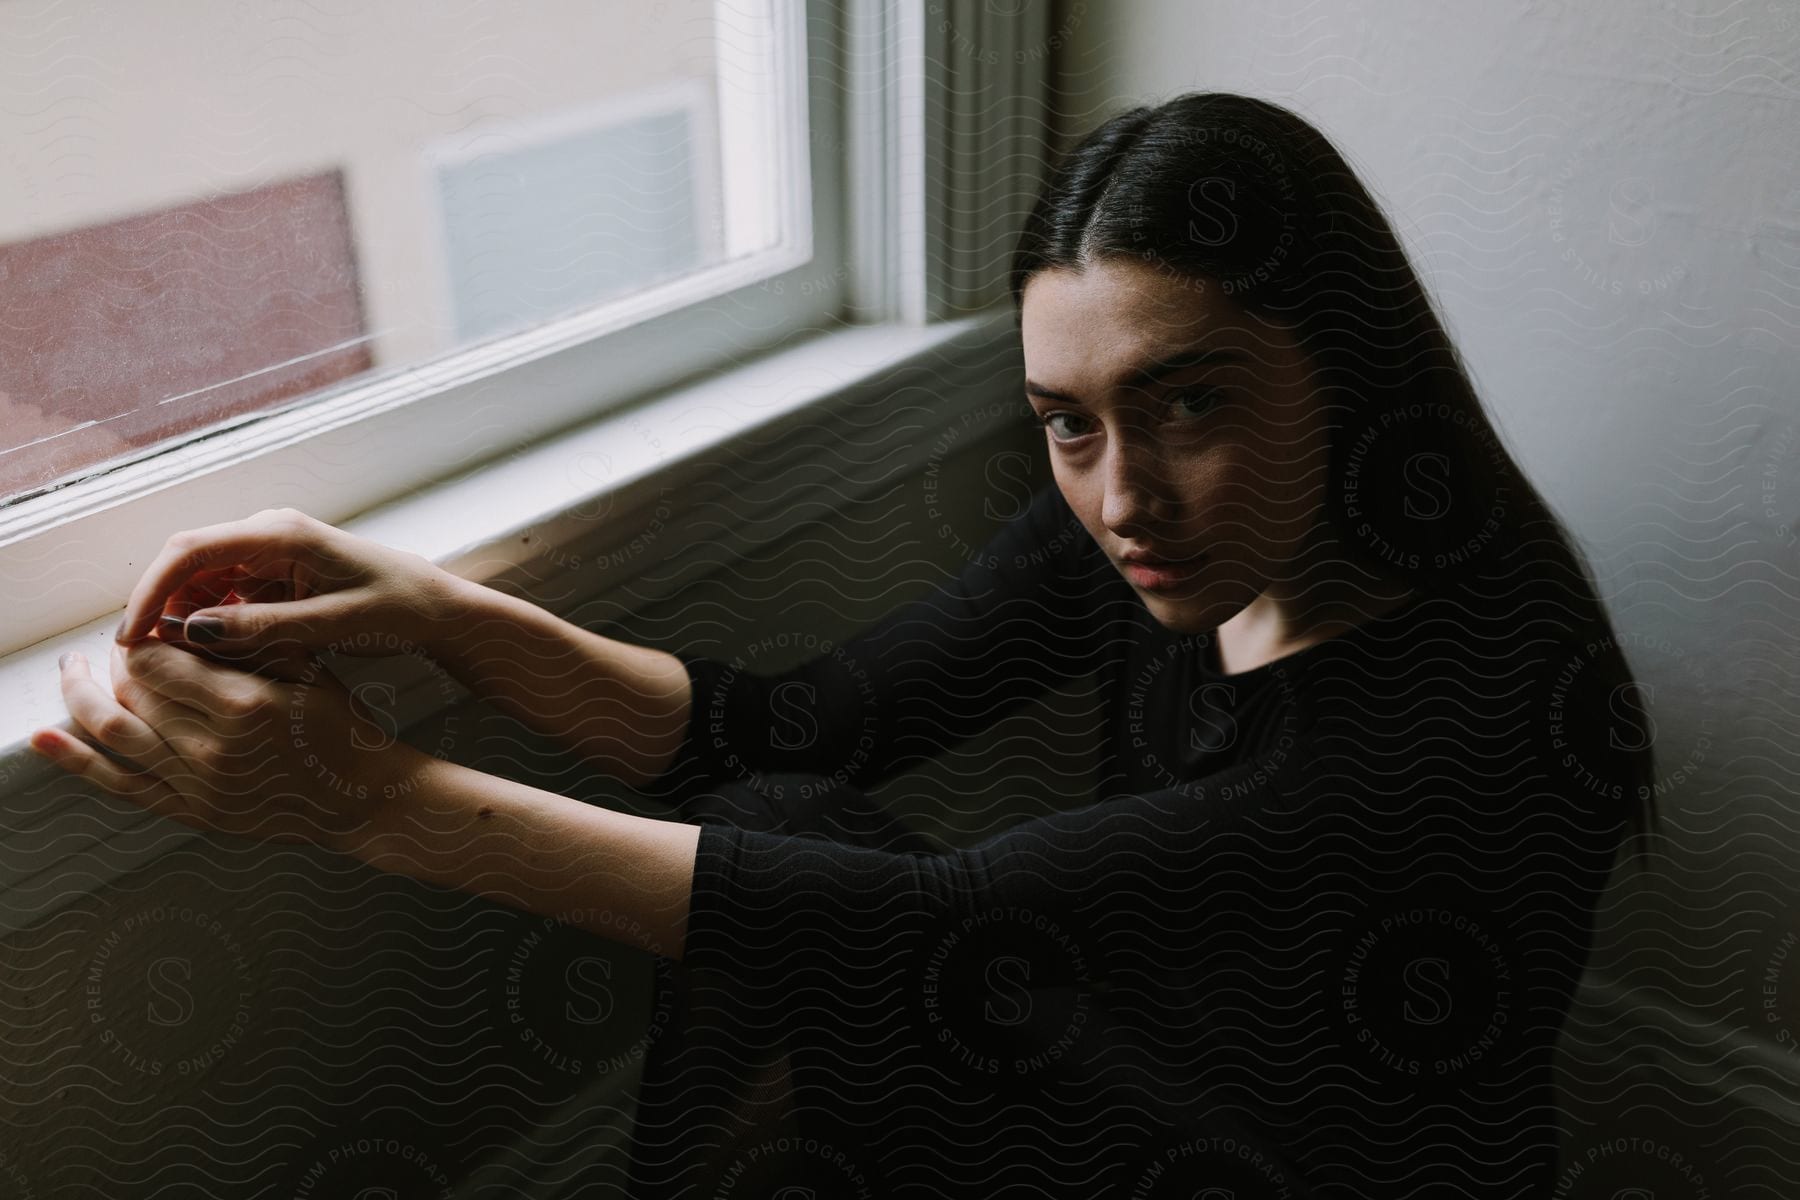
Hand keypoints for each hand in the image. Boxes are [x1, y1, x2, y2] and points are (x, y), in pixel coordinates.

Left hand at [31, 637, 431, 848]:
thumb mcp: (307, 671)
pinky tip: (42, 739)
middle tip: (118, 645)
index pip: (158, 661)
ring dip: (81, 697)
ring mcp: (198, 784)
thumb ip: (248, 643)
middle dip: (115, 662)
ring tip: (69, 672)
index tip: (147, 627)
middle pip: (131, 692)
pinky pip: (120, 784)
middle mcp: (213, 747)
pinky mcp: (193, 811)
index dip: (141, 638)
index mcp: (245, 704)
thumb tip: (188, 616)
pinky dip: (75, 761)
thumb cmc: (342, 730)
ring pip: (114, 732)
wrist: (363, 798)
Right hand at [113, 506, 469, 665]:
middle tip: (140, 657)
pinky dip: (214, 621)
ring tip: (176, 664)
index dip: (152, 591)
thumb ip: (266, 626)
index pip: (191, 549)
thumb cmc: (399, 610)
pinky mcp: (278, 572)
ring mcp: (273, 550)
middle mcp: (271, 532)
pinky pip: (229, 592)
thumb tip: (194, 631)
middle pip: (188, 561)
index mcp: (283, 533)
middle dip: (161, 605)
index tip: (131, 635)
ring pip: (204, 579)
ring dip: (187, 617)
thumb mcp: (334, 624)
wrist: (438, 609)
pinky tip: (214, 657)